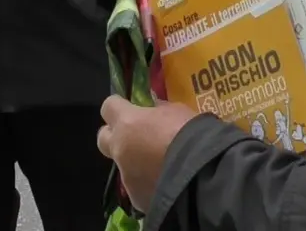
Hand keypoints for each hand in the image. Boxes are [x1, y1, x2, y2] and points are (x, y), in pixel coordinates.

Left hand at [96, 96, 197, 211]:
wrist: (203, 177)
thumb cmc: (192, 136)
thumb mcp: (178, 112)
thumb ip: (160, 111)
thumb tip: (155, 110)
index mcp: (127, 122)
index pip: (108, 106)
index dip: (118, 106)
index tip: (130, 107)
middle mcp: (120, 149)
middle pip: (103, 138)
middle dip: (115, 136)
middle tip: (135, 136)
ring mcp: (126, 176)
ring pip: (123, 166)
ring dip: (136, 163)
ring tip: (161, 166)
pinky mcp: (136, 198)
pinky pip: (138, 187)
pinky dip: (148, 184)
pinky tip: (167, 184)